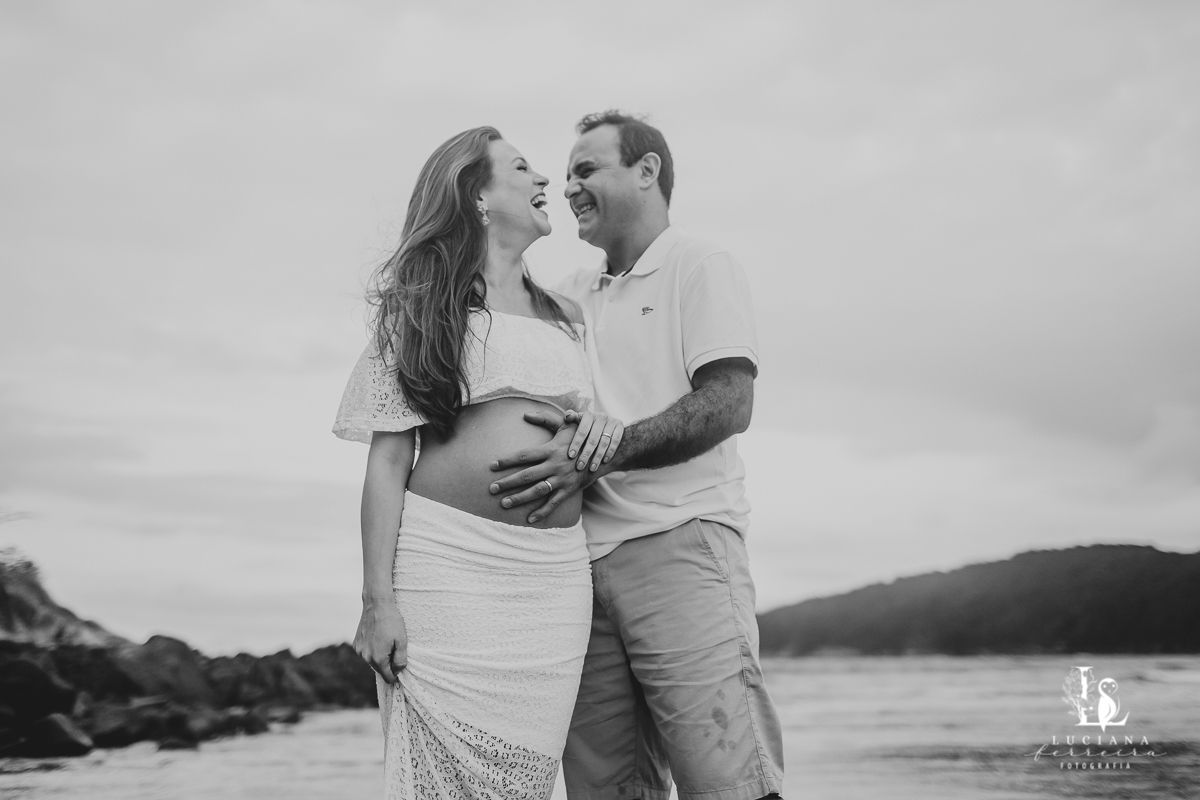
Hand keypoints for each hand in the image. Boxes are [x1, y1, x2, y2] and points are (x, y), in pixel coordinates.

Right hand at [353, 599, 407, 683]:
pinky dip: (372, 649)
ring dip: (379, 656)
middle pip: (379, 670)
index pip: (387, 677)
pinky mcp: (356, 644)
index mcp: (378, 658)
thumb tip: (397, 671)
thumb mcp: (402, 640)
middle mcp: (366, 657)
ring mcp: (359, 650)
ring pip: (372, 662)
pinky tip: (377, 637)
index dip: (395, 673)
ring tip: (385, 640)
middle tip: (394, 647)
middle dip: (388, 663)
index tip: (399, 664)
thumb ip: (400, 660)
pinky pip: (366, 653)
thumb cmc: (392, 621)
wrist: (377, 604)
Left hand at [488, 409, 622, 523]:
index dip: (507, 460)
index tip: (492, 465)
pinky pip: (553, 503)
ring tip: (503, 503)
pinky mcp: (569, 490)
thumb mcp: (565, 425)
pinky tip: (529, 519)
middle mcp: (554, 465)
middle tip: (491, 488)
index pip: (524, 455)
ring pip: (537, 491)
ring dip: (519, 498)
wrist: (603, 453)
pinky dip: (542, 512)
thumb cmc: (580, 438)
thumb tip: (525, 413)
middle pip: (526, 475)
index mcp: (550, 449)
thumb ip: (545, 419)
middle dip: (507, 482)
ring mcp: (561, 479)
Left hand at [562, 409, 623, 471]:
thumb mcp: (577, 420)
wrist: (603, 423)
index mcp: (589, 414)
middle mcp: (601, 416)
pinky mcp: (620, 426)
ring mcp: (612, 421)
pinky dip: (610, 452)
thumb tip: (568, 416)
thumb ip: (570, 418)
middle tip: (580, 466)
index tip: (571, 456)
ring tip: (592, 468)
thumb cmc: (585, 425)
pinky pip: (616, 441)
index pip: (582, 431)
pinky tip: (604, 461)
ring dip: (598, 456)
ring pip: (604, 441)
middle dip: (586, 454)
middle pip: (593, 438)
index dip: (576, 443)